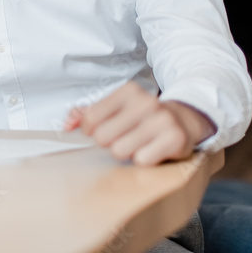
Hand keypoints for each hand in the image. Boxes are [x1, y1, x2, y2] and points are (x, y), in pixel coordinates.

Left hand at [64, 82, 215, 165]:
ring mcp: (162, 120)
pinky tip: (152, 151)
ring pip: (120, 151)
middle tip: (123, 139)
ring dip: (126, 154)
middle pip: (102, 137)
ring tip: (138, 145)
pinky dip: (144, 161)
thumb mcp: (115, 108)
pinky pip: (142, 161)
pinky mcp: (175, 139)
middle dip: (109, 144)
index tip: (102, 132)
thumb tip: (67, 127)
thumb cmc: (142, 118)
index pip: (90, 119)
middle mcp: (146, 102)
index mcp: (128, 91)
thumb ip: (86, 114)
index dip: (90, 132)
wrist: (184, 121)